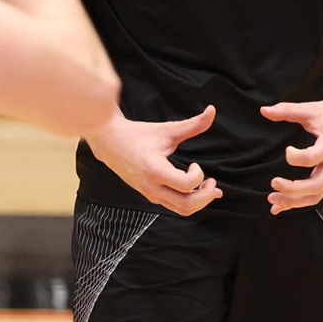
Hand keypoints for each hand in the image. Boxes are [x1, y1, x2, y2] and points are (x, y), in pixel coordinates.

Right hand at [84, 107, 221, 216]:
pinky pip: (174, 206)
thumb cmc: (138, 135)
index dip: (198, 175)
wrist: (110, 142)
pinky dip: (189, 202)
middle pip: (187, 205)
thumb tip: (212, 111)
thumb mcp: (167, 130)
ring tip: (207, 187)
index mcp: (155, 170)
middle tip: (212, 183)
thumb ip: (193, 124)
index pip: (186, 185)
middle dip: (206, 196)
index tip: (195, 163)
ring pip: (181, 210)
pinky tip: (197, 191)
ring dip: (199, 202)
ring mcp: (151, 194)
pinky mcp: (150, 195)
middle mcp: (152, 187)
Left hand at [260, 96, 322, 213]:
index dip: (295, 157)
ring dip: (294, 201)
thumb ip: (287, 111)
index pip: (314, 158)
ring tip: (272, 200)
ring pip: (317, 195)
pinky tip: (281, 206)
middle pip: (316, 185)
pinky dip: (298, 202)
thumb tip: (263, 111)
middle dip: (293, 189)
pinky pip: (317, 194)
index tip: (287, 149)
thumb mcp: (312, 109)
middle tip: (273, 183)